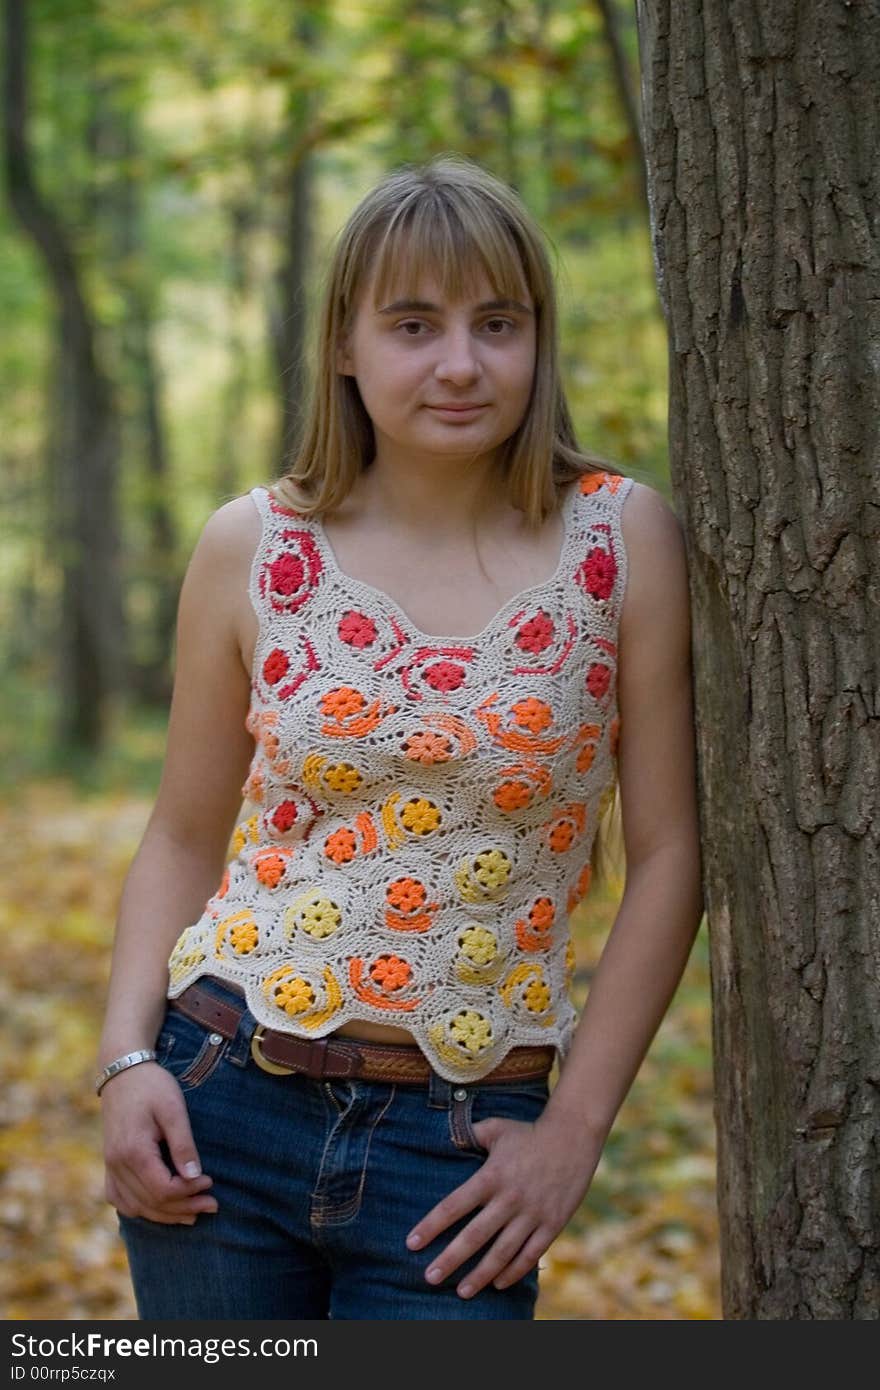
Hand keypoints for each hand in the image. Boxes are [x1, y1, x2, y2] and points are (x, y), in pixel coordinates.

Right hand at [101, 1063, 217, 1224]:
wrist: (123, 1071)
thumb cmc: (152, 1086)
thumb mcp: (173, 1109)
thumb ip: (183, 1144)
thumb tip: (195, 1176)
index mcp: (134, 1151)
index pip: (163, 1189)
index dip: (189, 1193)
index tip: (210, 1182)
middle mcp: (117, 1164)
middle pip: (151, 1202)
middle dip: (184, 1208)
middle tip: (212, 1205)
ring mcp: (110, 1166)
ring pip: (135, 1206)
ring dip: (165, 1215)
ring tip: (192, 1214)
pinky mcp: (109, 1164)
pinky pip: (119, 1198)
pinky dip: (139, 1209)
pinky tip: (158, 1209)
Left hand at [405, 1112, 601, 1299]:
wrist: (573, 1136)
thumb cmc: (528, 1132)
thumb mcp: (496, 1128)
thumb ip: (470, 1135)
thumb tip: (444, 1137)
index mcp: (491, 1176)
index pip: (454, 1205)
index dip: (431, 1226)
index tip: (412, 1243)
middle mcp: (509, 1198)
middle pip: (474, 1236)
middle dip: (450, 1260)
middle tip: (430, 1278)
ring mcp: (532, 1214)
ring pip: (502, 1253)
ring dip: (480, 1275)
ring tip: (462, 1292)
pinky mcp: (552, 1224)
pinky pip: (530, 1254)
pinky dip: (514, 1271)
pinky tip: (498, 1283)